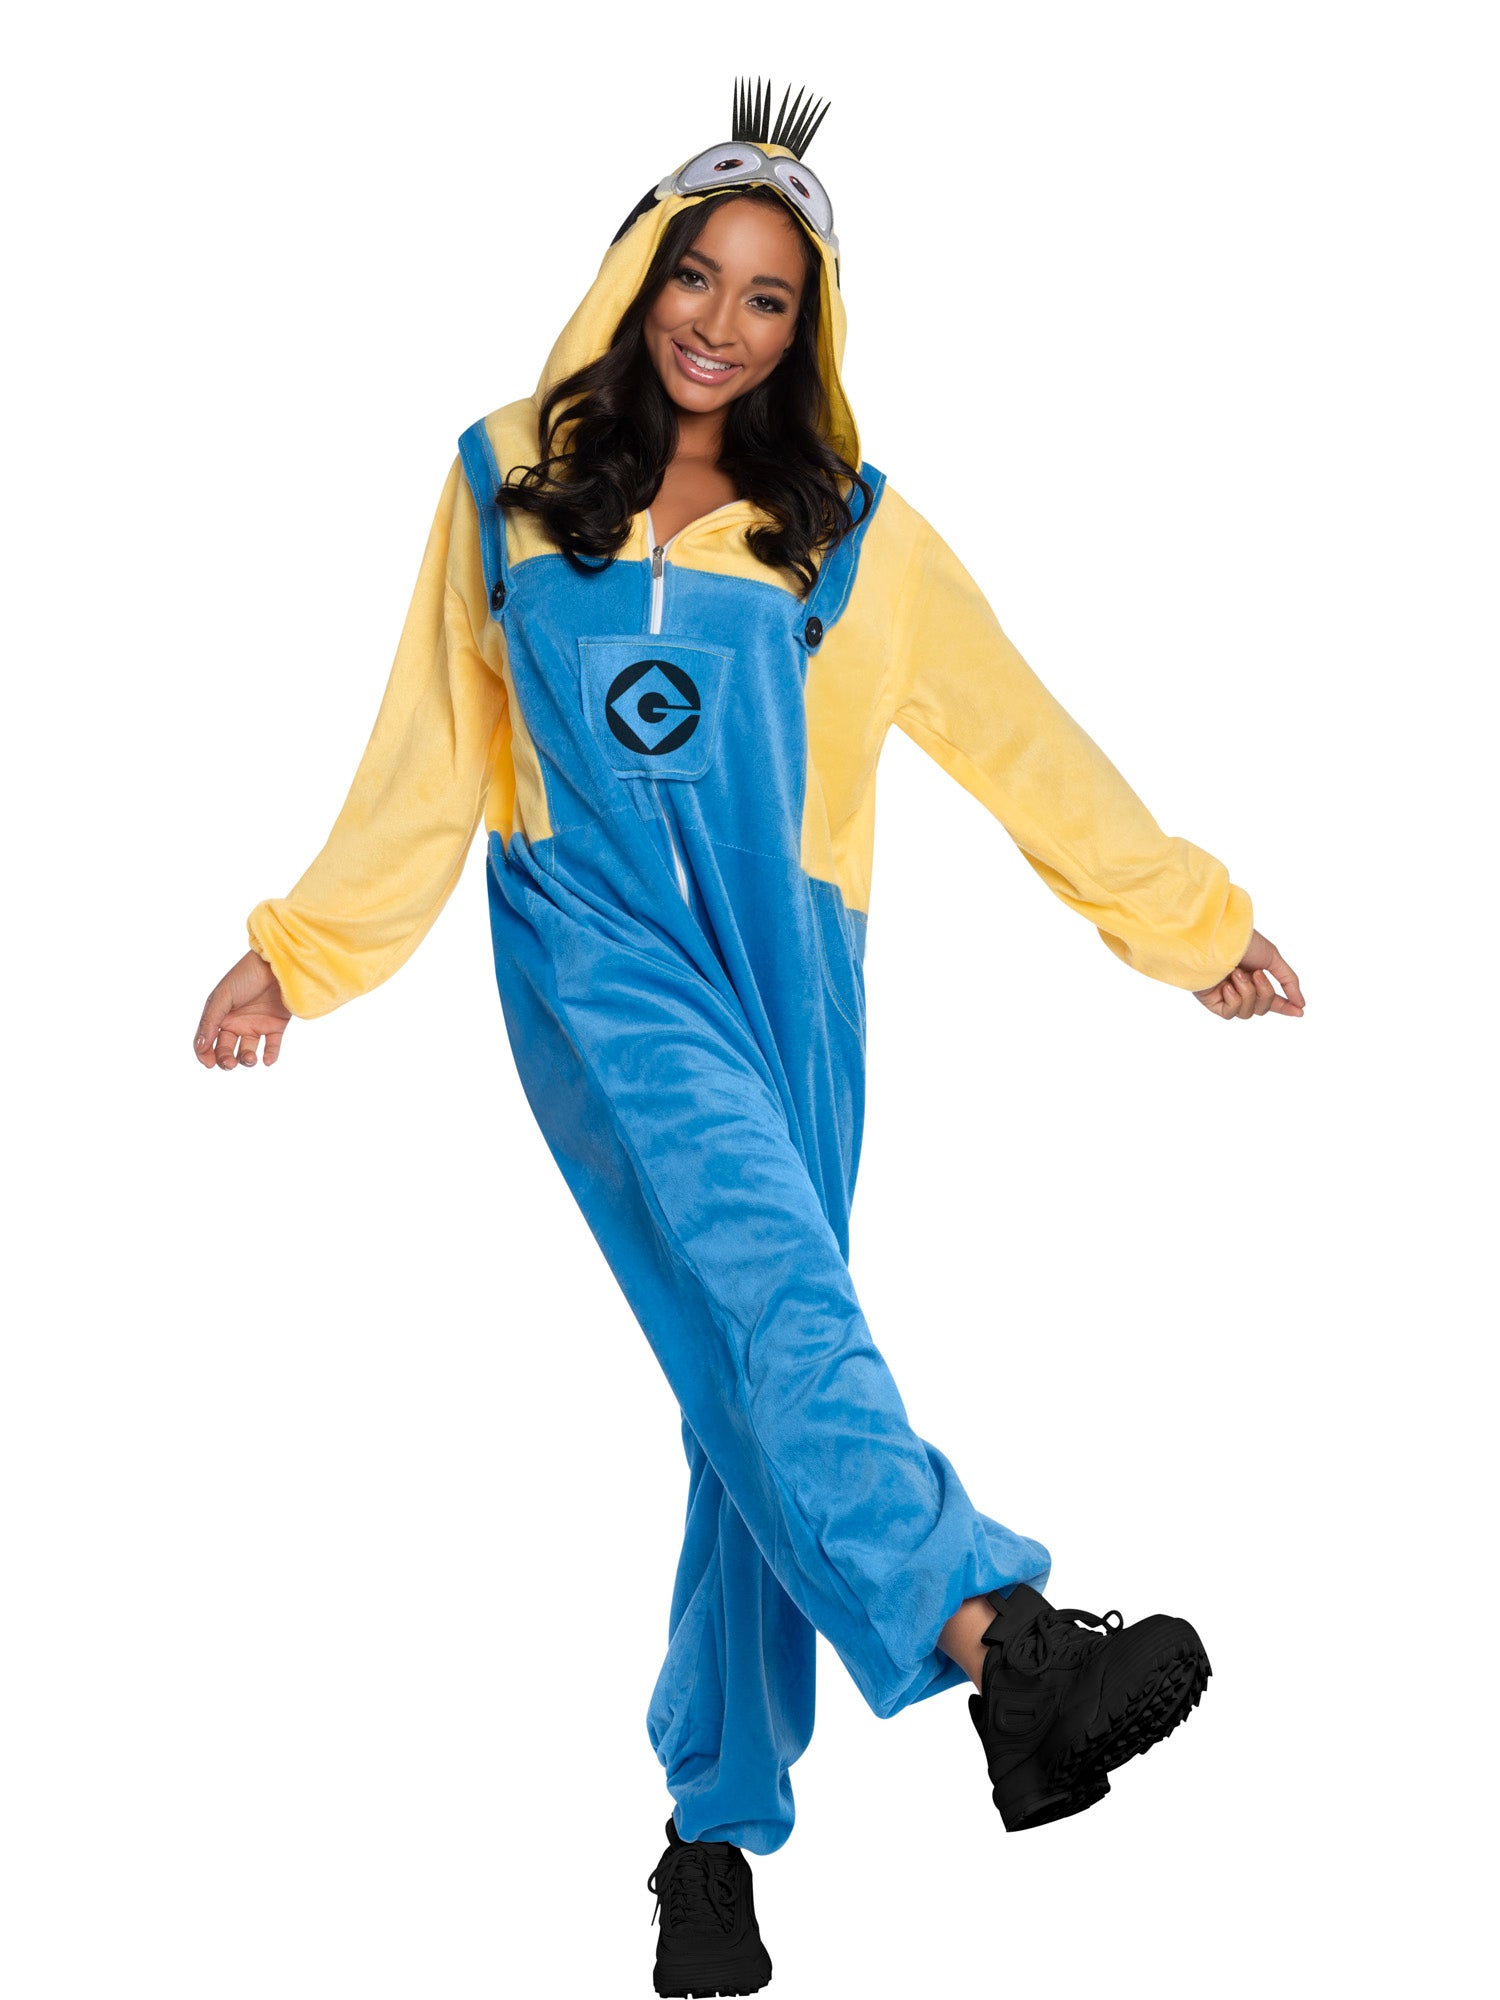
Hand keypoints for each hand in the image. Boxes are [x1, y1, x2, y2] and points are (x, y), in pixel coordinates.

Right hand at [194, 951, 292, 1068]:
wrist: (277, 964)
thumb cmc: (246, 975)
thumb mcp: (223, 996)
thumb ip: (210, 1021)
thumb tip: (199, 1047)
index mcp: (220, 1015)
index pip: (208, 1041)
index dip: (205, 1054)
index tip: (209, 1063)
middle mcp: (236, 1023)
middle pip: (226, 1049)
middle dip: (226, 1060)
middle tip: (230, 1063)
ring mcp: (256, 1025)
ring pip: (247, 1051)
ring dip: (246, 1059)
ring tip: (250, 1058)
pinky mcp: (276, 1025)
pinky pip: (272, 1047)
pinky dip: (270, 1056)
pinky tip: (266, 1060)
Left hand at [1193, 928, 1303, 1019]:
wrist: (1215, 939)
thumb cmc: (1241, 942)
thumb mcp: (1272, 958)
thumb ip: (1288, 981)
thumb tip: (1301, 1004)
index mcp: (1254, 976)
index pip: (1271, 998)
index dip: (1285, 1006)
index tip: (1299, 1012)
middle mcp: (1240, 987)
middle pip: (1262, 1008)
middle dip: (1264, 993)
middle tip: (1256, 974)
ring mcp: (1225, 995)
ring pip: (1247, 1013)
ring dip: (1247, 993)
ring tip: (1236, 974)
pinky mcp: (1212, 1001)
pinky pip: (1230, 1014)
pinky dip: (1233, 1000)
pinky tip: (1225, 985)